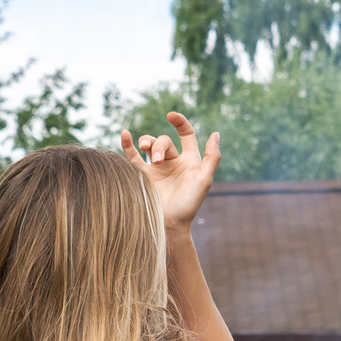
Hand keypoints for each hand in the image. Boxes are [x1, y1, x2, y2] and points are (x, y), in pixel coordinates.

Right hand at [120, 111, 221, 235]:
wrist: (167, 225)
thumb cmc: (188, 204)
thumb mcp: (204, 180)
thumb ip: (212, 157)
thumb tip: (216, 134)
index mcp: (190, 160)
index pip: (186, 134)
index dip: (180, 122)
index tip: (171, 115)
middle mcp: (173, 162)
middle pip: (164, 141)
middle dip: (159, 147)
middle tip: (157, 162)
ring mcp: (156, 168)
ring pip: (149, 145)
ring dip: (146, 142)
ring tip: (143, 150)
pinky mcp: (142, 175)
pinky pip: (133, 155)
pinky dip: (128, 143)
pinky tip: (124, 133)